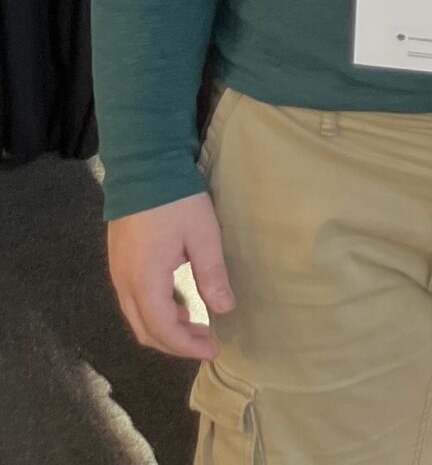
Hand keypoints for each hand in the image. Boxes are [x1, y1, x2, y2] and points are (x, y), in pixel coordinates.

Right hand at [107, 192, 231, 359]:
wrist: (143, 169)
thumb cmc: (176, 200)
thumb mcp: (203, 235)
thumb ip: (212, 274)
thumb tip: (224, 309)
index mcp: (144, 281)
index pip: (163, 329)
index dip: (187, 346)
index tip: (213, 351)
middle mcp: (124, 284)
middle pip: (146, 330)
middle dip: (177, 344)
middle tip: (208, 344)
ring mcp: (118, 274)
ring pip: (138, 318)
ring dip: (166, 329)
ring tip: (198, 327)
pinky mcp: (120, 264)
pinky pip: (135, 302)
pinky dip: (156, 313)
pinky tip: (180, 305)